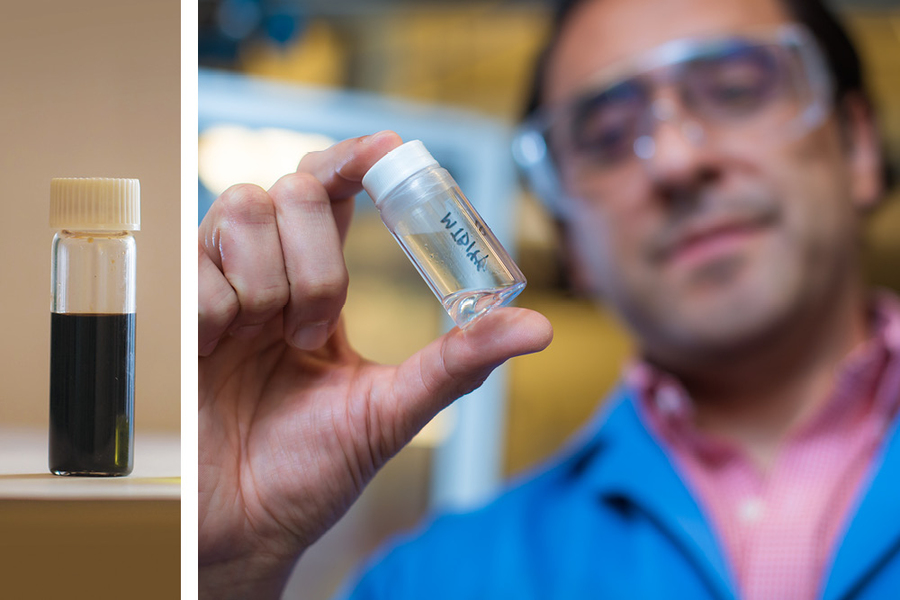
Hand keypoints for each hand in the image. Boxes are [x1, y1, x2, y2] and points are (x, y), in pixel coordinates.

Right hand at [198, 131, 552, 597]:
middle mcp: (268, 276)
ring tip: (271, 343)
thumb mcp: (392, 409)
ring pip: (240, 212)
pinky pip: (196, 269)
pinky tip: (221, 354)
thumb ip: (458, 361)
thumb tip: (537, 328)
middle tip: (315, 327)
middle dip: (315, 254)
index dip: (355, 160)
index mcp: (318, 287)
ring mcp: (218, 290)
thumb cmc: (313, 470)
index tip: (387, 150)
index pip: (332, 193)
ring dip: (270, 282)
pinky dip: (219, 312)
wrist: (245, 527)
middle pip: (290, 189)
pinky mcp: (174, 314)